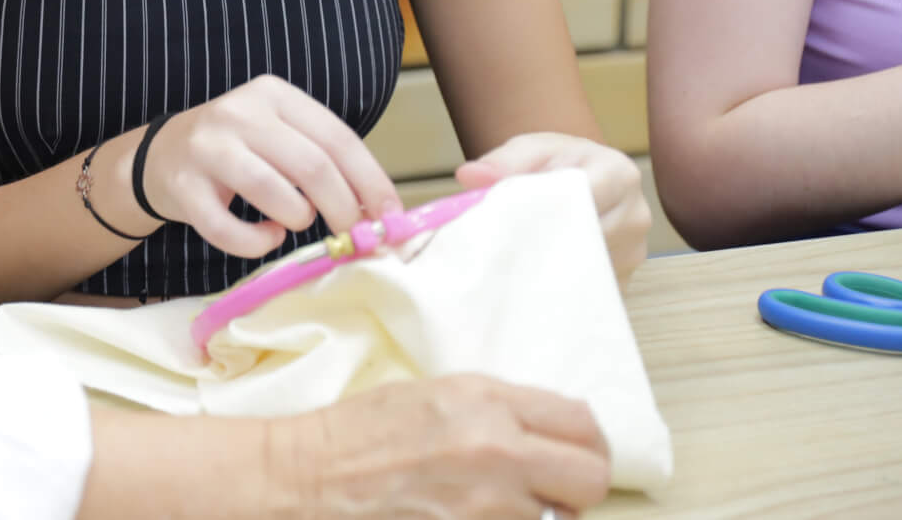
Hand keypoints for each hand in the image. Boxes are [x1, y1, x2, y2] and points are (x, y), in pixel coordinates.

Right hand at [140, 77, 402, 259]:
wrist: (161, 156)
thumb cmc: (237, 151)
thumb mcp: (279, 136)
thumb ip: (324, 161)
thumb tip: (382, 211)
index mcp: (274, 94)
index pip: (338, 137)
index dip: (371, 181)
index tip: (391, 218)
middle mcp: (239, 112)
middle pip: (312, 165)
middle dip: (343, 209)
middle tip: (352, 236)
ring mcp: (207, 147)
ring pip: (274, 192)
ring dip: (298, 219)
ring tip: (293, 222)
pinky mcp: (183, 187)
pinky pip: (229, 230)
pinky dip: (257, 242)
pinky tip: (263, 235)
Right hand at [283, 374, 611, 517]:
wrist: (309, 479)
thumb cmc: (359, 434)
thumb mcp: (434, 394)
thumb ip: (500, 410)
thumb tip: (550, 433)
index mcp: (486, 402)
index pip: (583, 424)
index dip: (583, 443)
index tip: (571, 453)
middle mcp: (498, 452)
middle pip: (592, 478)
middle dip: (577, 484)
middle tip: (550, 487)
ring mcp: (489, 508)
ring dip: (540, 514)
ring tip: (500, 506)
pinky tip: (479, 517)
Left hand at [457, 133, 649, 284]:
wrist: (579, 179)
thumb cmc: (555, 163)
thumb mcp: (529, 150)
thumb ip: (503, 161)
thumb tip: (471, 176)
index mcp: (619, 173)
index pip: (582, 196)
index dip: (542, 208)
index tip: (509, 217)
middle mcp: (635, 214)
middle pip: (583, 236)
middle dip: (540, 240)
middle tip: (501, 244)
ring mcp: (633, 253)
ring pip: (582, 267)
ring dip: (547, 264)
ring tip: (514, 257)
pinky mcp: (622, 281)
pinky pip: (585, 287)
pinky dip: (557, 282)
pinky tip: (532, 274)